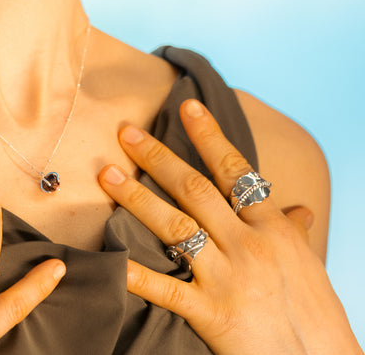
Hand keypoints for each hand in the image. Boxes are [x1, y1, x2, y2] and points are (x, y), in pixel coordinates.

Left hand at [99, 100, 361, 354]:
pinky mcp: (211, 313)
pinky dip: (136, 273)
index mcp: (272, 228)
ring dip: (137, 198)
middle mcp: (248, 245)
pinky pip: (166, 288)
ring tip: (108, 175)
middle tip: (126, 132)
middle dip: (158, 158)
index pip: (235, 170)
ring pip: (175, 227)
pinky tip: (111, 257)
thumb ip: (294, 233)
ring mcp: (228, 278)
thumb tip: (298, 210)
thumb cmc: (316, 317)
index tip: (186, 106)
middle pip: (195, 190)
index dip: (209, 136)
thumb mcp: (308, 265)